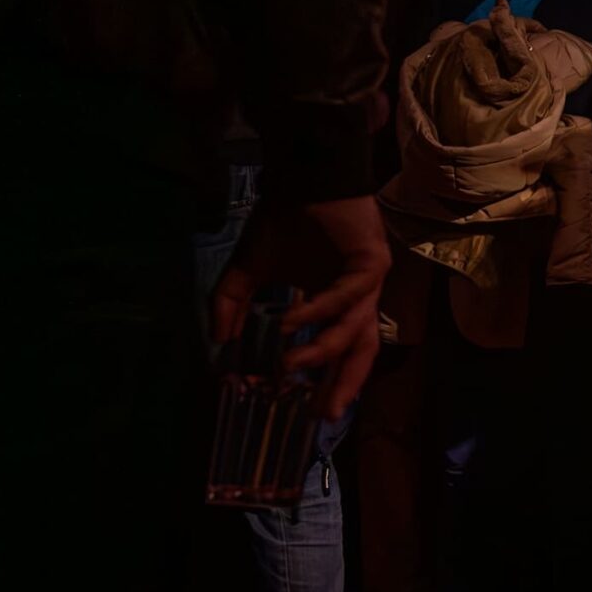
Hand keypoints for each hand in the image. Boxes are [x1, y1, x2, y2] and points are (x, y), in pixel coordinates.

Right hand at [209, 195, 390, 419]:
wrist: (301, 176)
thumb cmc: (283, 221)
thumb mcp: (249, 270)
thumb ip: (232, 306)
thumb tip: (218, 343)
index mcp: (336, 302)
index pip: (339, 351)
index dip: (325, 380)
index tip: (298, 405)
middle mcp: (357, 296)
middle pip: (360, 351)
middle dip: (343, 384)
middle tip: (322, 414)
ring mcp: (368, 279)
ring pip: (355, 327)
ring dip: (324, 350)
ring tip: (291, 363)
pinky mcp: (372, 260)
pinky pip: (348, 294)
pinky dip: (320, 310)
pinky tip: (291, 321)